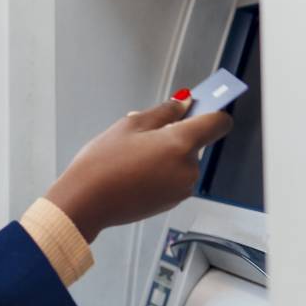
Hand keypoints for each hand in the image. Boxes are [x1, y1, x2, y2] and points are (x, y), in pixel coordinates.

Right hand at [45, 95, 232, 242]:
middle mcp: (188, 168)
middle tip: (143, 136)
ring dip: (166, 154)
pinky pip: (174, 178)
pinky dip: (161, 171)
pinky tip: (135, 172)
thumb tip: (183, 104)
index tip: (199, 106)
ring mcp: (182, 188)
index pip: (219, 122)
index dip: (210, 111)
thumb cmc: (102, 165)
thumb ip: (164, 111)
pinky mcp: (172, 201)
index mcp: (181, 143)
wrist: (86, 202)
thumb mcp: (130, 125)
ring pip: (183, 160)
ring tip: (134, 157)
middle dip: (174, 135)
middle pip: (196, 142)